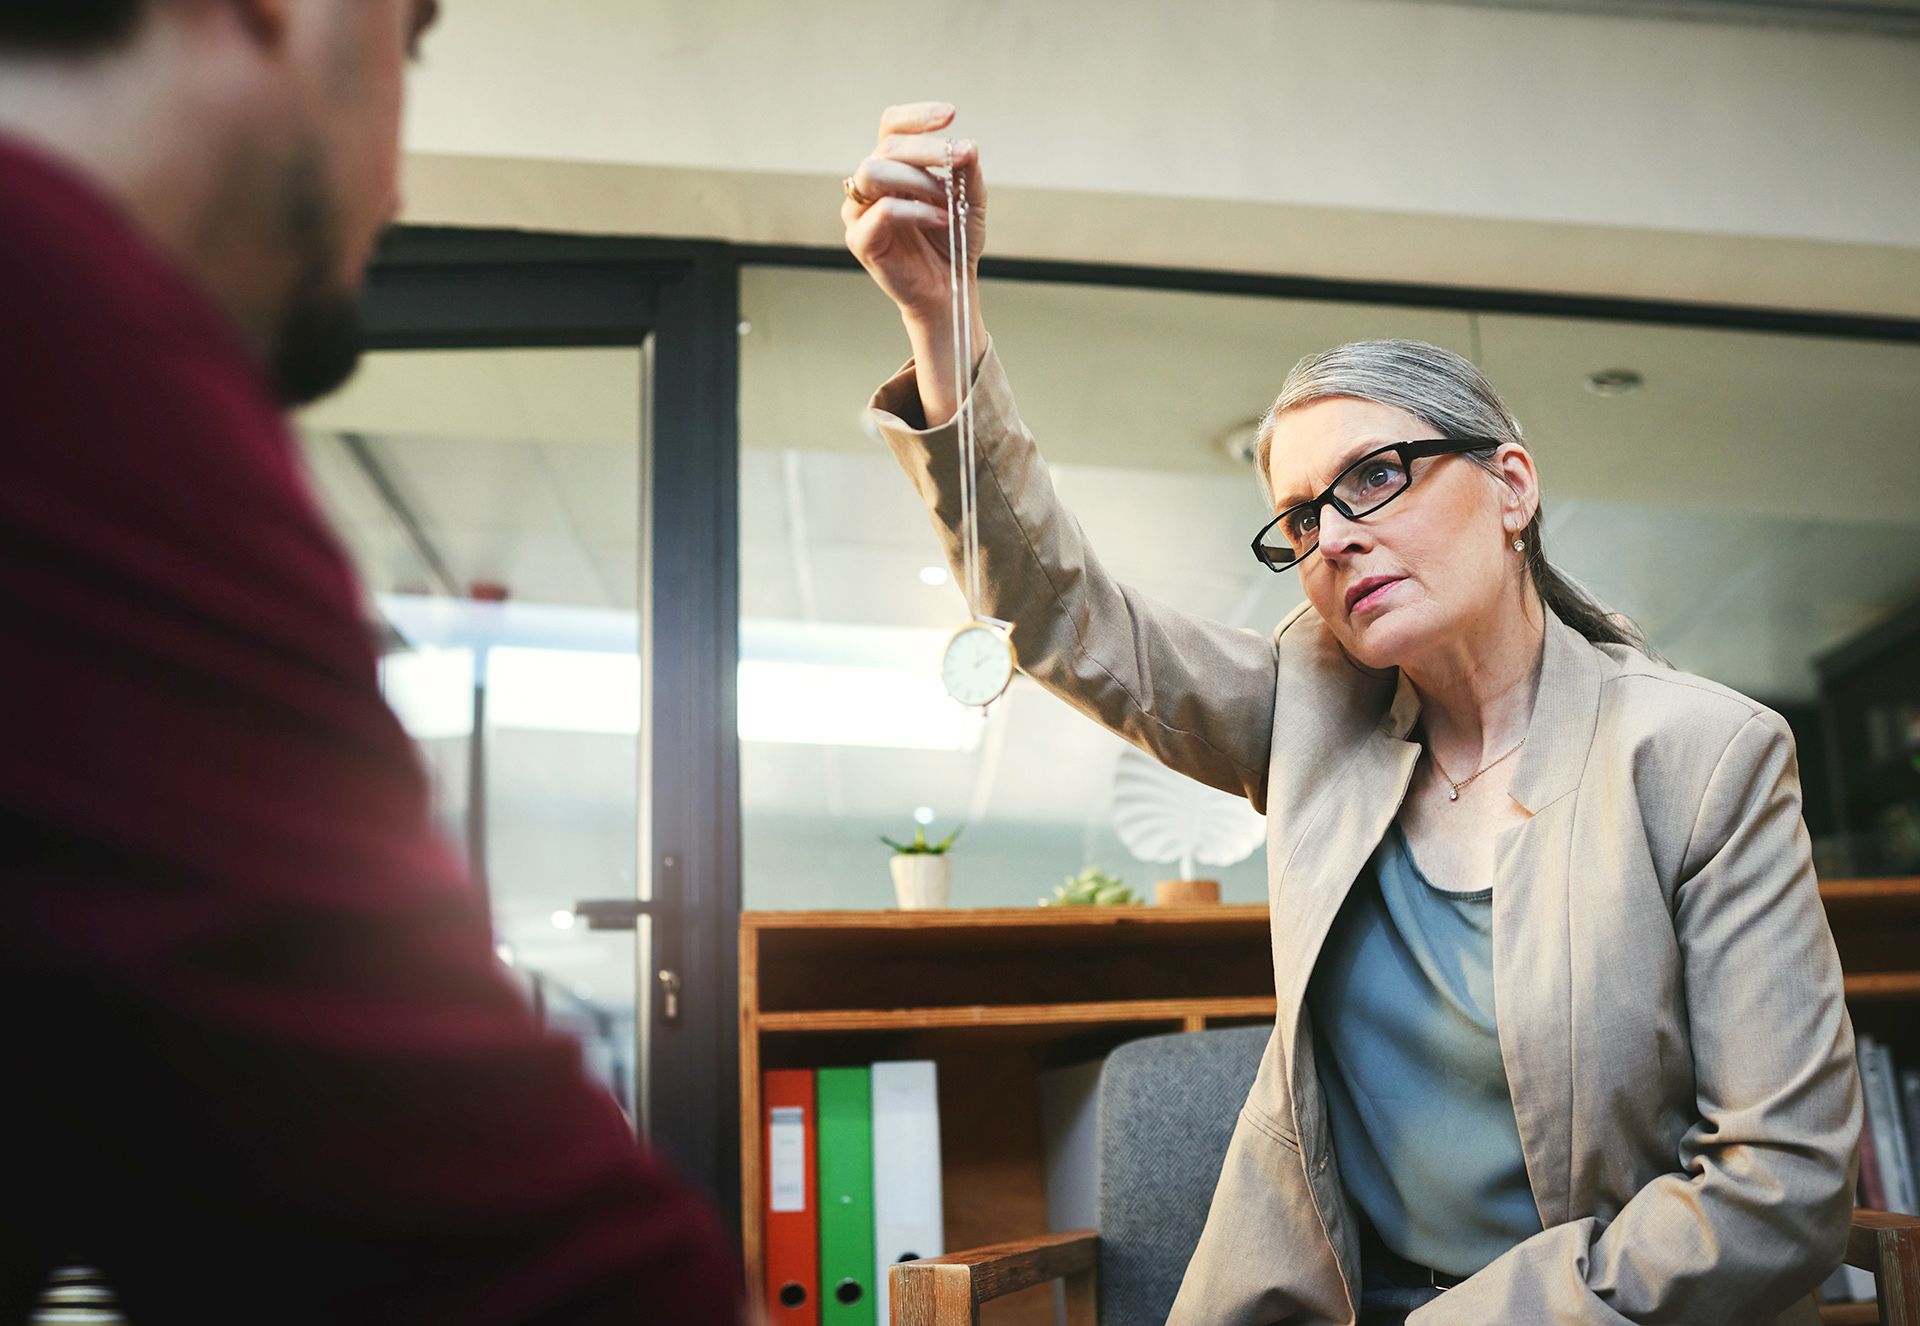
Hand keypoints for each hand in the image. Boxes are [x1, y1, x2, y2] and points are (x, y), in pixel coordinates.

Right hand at [843, 102, 988, 423]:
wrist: (950, 288)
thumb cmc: (954, 240)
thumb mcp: (970, 199)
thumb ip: (967, 171)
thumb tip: (967, 145)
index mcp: (892, 167)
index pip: (892, 127)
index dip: (917, 116)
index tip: (951, 114)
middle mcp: (870, 185)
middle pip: (886, 146)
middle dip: (927, 149)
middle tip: (960, 158)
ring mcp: (860, 212)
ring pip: (874, 171)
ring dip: (918, 179)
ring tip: (947, 199)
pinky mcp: (861, 240)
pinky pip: (882, 211)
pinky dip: (917, 210)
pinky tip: (942, 218)